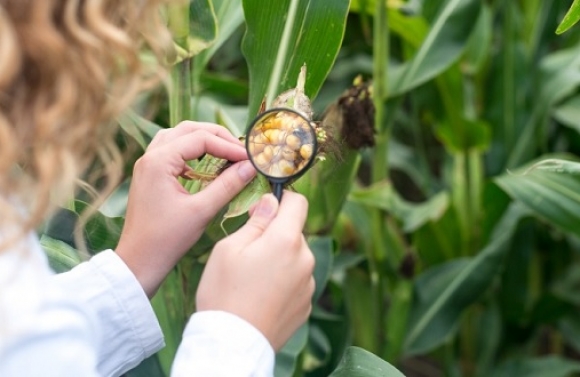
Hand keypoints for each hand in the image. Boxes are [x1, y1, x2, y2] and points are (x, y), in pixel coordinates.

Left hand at [116, 122, 256, 297]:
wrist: (138, 261)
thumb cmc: (167, 239)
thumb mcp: (202, 211)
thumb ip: (228, 185)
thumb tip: (250, 166)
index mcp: (159, 161)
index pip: (201, 139)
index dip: (228, 146)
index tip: (249, 158)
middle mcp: (150, 156)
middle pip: (188, 130)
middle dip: (217, 136)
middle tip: (240, 150)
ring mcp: (148, 165)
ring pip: (179, 136)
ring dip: (203, 140)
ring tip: (226, 152)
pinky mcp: (150, 175)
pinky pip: (172, 151)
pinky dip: (192, 152)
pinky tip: (206, 166)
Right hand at [196, 192, 315, 350]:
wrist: (232, 344)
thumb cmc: (224, 293)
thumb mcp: (229, 249)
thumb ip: (256, 221)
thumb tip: (271, 202)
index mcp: (286, 240)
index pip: (299, 203)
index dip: (281, 200)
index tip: (264, 209)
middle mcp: (305, 259)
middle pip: (295, 232)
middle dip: (276, 234)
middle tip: (249, 250)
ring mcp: (308, 283)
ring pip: (296, 257)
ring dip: (280, 258)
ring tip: (253, 278)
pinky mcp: (306, 304)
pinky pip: (297, 280)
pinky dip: (283, 281)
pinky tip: (262, 294)